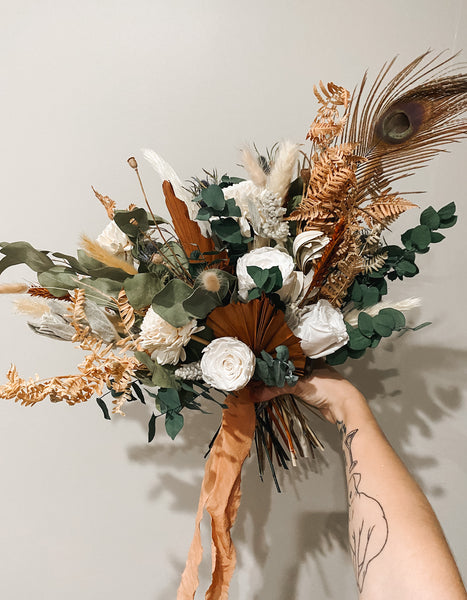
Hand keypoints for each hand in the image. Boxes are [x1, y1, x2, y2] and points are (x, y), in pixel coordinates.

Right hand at [250, 361, 364, 423]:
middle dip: (276, 369)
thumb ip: (278, 389)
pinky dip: (286, 389)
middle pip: (288, 366)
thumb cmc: (330, 389)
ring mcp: (311, 378)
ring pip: (291, 377)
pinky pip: (295, 388)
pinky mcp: (312, 391)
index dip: (275, 355)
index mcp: (309, 357)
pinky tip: (278, 389)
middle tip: (260, 369)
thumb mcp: (300, 386)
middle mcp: (310, 366)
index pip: (288, 353)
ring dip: (281, 380)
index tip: (261, 357)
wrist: (345, 407)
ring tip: (265, 379)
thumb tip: (257, 393)